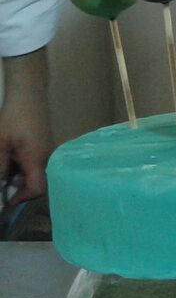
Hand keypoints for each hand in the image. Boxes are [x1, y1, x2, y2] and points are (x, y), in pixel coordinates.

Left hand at [0, 49, 51, 202]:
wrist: (28, 96)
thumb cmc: (13, 119)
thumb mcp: (0, 144)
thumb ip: (0, 167)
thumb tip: (0, 186)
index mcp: (37, 159)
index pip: (37, 189)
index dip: (22, 198)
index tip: (7, 202)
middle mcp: (47, 158)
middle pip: (38, 183)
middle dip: (19, 188)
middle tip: (3, 185)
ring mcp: (48, 151)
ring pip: (36, 173)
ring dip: (20, 176)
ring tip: (5, 166)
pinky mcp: (45, 145)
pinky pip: (37, 163)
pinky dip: (24, 167)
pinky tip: (11, 157)